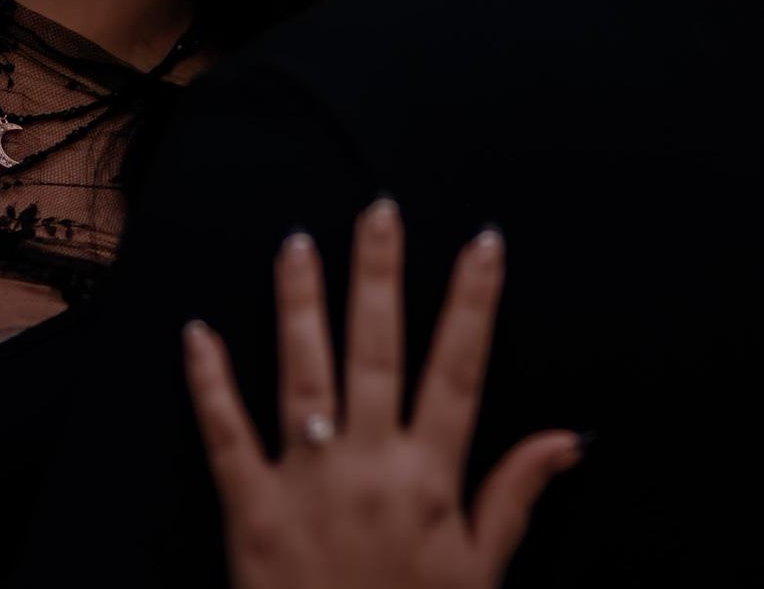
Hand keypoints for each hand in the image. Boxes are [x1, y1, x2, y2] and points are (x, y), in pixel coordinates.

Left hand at [182, 199, 582, 588]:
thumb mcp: (483, 577)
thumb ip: (516, 497)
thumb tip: (566, 438)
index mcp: (429, 478)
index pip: (459, 368)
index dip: (473, 300)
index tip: (482, 243)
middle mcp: (369, 464)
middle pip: (377, 348)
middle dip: (380, 273)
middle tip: (379, 211)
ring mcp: (306, 480)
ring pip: (303, 371)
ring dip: (300, 303)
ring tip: (298, 243)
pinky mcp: (251, 509)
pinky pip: (225, 434)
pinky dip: (209, 382)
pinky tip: (198, 332)